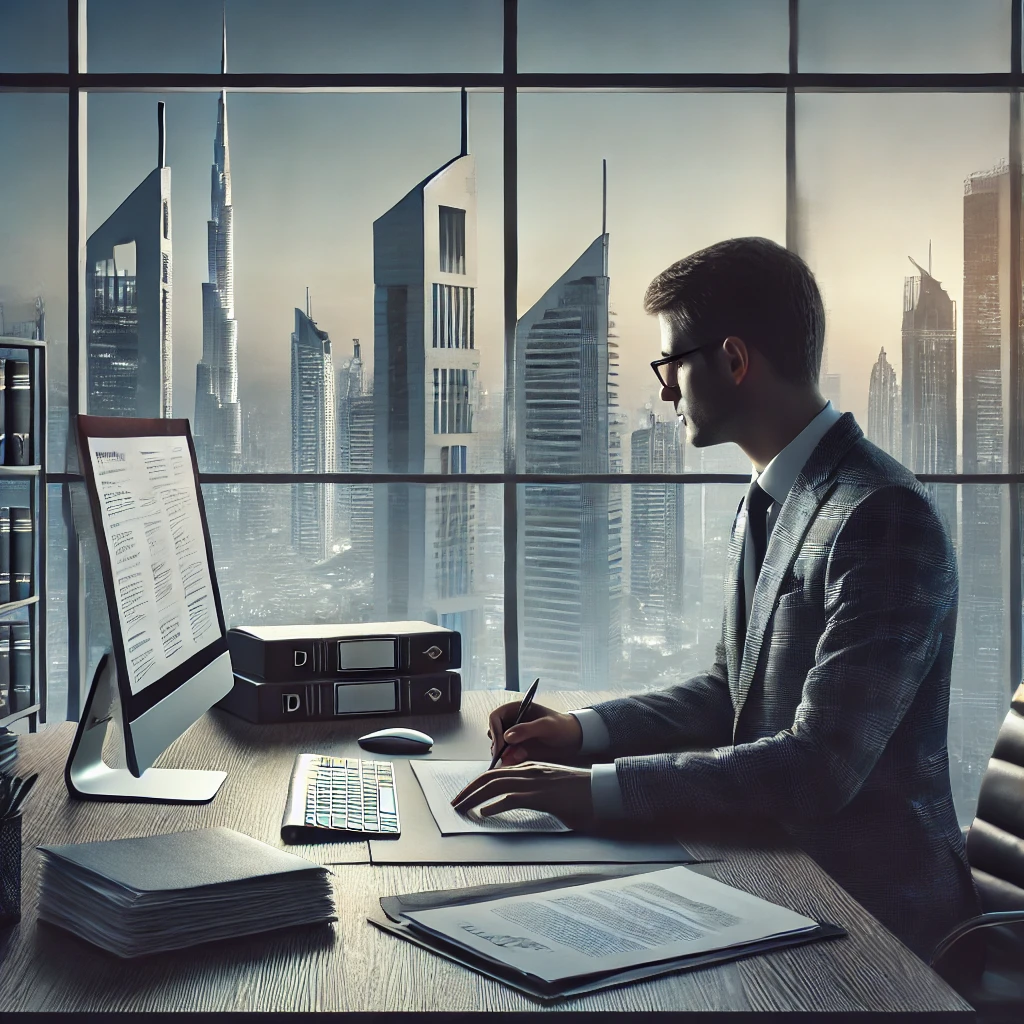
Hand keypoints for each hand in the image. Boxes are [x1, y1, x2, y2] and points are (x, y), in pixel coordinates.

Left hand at [450, 762, 593, 829]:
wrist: (601, 790)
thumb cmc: (579, 793)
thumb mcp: (551, 790)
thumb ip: (532, 792)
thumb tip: (513, 802)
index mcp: (530, 768)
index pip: (495, 772)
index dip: (476, 784)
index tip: (465, 795)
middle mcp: (529, 771)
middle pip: (489, 777)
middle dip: (468, 790)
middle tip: (455, 803)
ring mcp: (535, 782)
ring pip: (495, 785)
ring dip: (474, 797)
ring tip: (462, 808)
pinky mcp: (542, 796)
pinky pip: (512, 799)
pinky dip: (495, 806)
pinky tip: (486, 814)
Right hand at [487, 700, 582, 766]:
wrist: (573, 740)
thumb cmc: (561, 726)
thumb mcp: (546, 726)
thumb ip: (527, 730)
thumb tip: (506, 737)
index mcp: (516, 709)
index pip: (495, 718)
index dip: (495, 731)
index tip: (500, 747)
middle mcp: (512, 722)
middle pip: (494, 733)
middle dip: (497, 746)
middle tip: (504, 758)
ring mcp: (514, 736)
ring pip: (498, 746)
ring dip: (502, 755)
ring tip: (512, 761)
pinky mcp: (518, 749)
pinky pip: (507, 756)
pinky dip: (508, 762)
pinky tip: (514, 765)